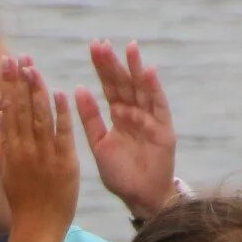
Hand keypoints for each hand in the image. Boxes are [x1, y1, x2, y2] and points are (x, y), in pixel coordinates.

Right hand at [0, 54, 79, 240]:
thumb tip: (3, 121)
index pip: (9, 110)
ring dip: (37, 91)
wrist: (37, 228)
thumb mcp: (10, 172)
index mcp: (11, 151)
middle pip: (21, 109)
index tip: (8, 63)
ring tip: (35, 68)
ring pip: (39, 117)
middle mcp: (24, 150)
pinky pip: (62, 134)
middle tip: (20, 56)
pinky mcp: (63, 164)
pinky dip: (60, 114)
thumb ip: (9, 145)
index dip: (9, 85)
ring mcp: (43, 156)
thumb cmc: (24, 203)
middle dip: (20, 81)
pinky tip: (60, 93)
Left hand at [75, 40, 177, 220]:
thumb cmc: (120, 173)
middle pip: (124, 83)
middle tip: (102, 43)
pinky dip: (154, 89)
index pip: (109, 86)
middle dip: (114, 64)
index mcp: (119, 115)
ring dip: (136, 69)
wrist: (139, 197)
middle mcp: (135, 113)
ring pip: (142, 90)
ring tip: (130, 48)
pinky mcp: (164, 130)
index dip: (102, 67)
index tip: (93, 47)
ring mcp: (151, 120)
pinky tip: (148, 71)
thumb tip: (77, 89)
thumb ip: (90, 118)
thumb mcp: (99, 144)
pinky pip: (158, 107)